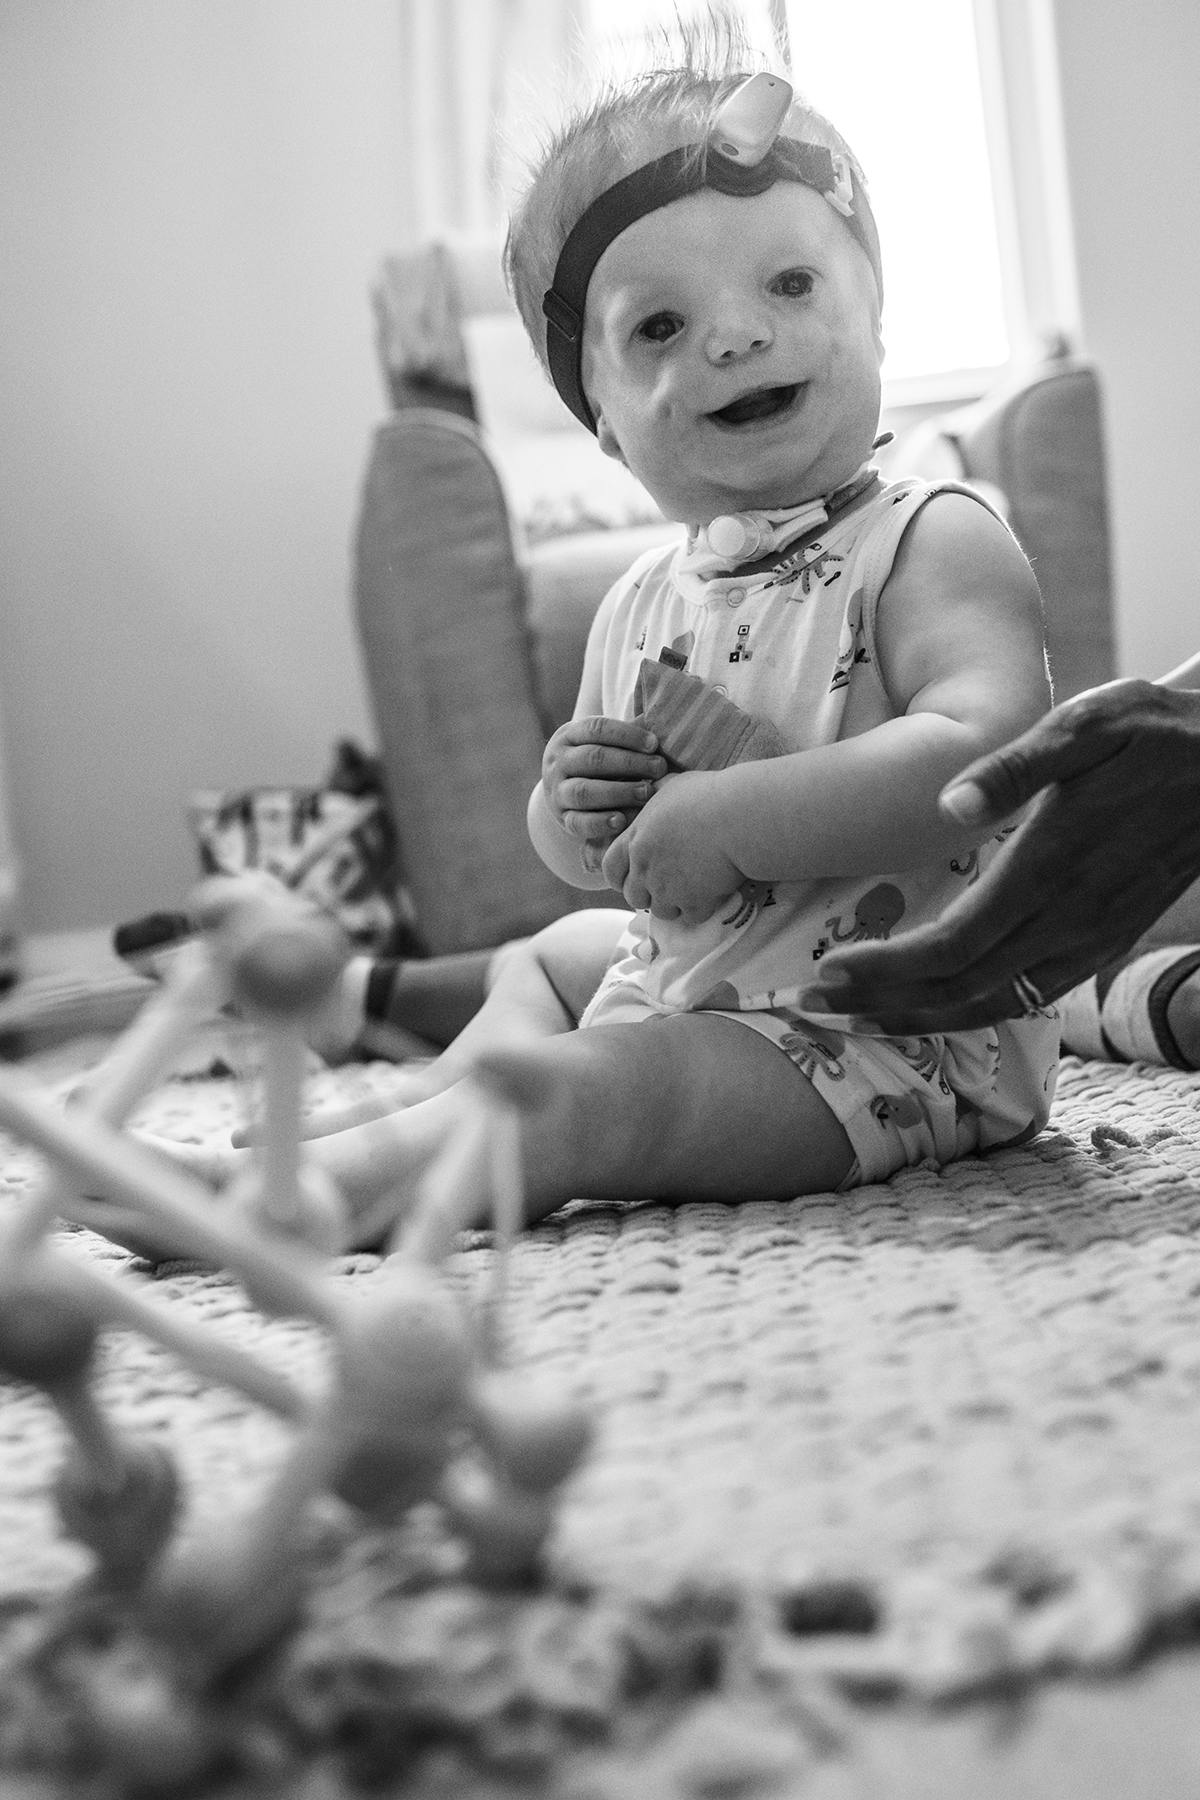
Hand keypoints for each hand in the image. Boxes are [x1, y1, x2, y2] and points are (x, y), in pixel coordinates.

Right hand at [542, 717, 665, 867]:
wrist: (566, 791)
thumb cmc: (598, 761)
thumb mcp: (605, 742)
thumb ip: (628, 734)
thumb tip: (662, 724)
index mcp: (568, 735)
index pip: (596, 729)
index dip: (627, 735)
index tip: (654, 744)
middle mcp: (558, 762)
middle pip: (592, 758)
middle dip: (629, 763)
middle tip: (658, 768)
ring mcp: (557, 792)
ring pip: (583, 791)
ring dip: (618, 792)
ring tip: (646, 792)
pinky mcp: (562, 819)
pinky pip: (578, 823)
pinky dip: (600, 823)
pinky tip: (622, 821)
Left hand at [601, 771, 742, 921]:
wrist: (738, 817)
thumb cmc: (710, 795)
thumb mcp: (675, 786)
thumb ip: (659, 796)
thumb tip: (656, 785)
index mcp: (636, 840)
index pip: (611, 869)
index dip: (621, 876)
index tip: (634, 876)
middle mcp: (646, 867)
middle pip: (633, 896)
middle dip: (648, 894)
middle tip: (669, 885)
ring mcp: (668, 888)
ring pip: (662, 911)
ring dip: (676, 904)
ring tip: (695, 889)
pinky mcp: (694, 902)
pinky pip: (691, 917)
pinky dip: (703, 909)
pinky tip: (714, 894)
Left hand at [802, 679, 1199, 1030]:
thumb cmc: (1153, 734)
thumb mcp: (1086, 726)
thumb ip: (1015, 767)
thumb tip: (947, 804)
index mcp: (1050, 869)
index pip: (950, 948)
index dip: (885, 970)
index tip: (829, 971)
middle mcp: (1069, 920)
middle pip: (960, 991)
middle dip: (883, 1005)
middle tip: (815, 1008)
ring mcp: (1090, 939)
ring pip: (995, 1005)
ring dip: (922, 1019)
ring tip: (860, 1019)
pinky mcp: (1103, 942)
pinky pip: (1029, 995)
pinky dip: (971, 1010)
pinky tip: (935, 1003)